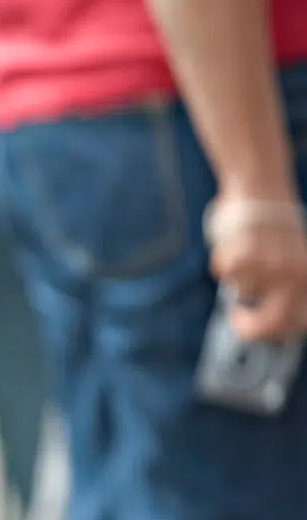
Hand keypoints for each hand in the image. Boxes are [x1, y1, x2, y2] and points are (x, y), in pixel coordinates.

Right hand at [207, 196, 306, 341]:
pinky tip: (233, 243)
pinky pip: (224, 272)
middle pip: (270, 324)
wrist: (262, 186)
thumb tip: (267, 324)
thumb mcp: (288, 262)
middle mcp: (296, 275)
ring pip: (241, 291)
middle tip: (236, 317)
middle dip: (247, 326)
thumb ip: (283, 291)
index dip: (273, 333)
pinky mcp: (248, 254)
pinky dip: (222, 259)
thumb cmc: (271, 226)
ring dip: (235, 275)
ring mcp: (272, 266)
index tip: (258, 326)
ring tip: (243, 251)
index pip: (296, 324)